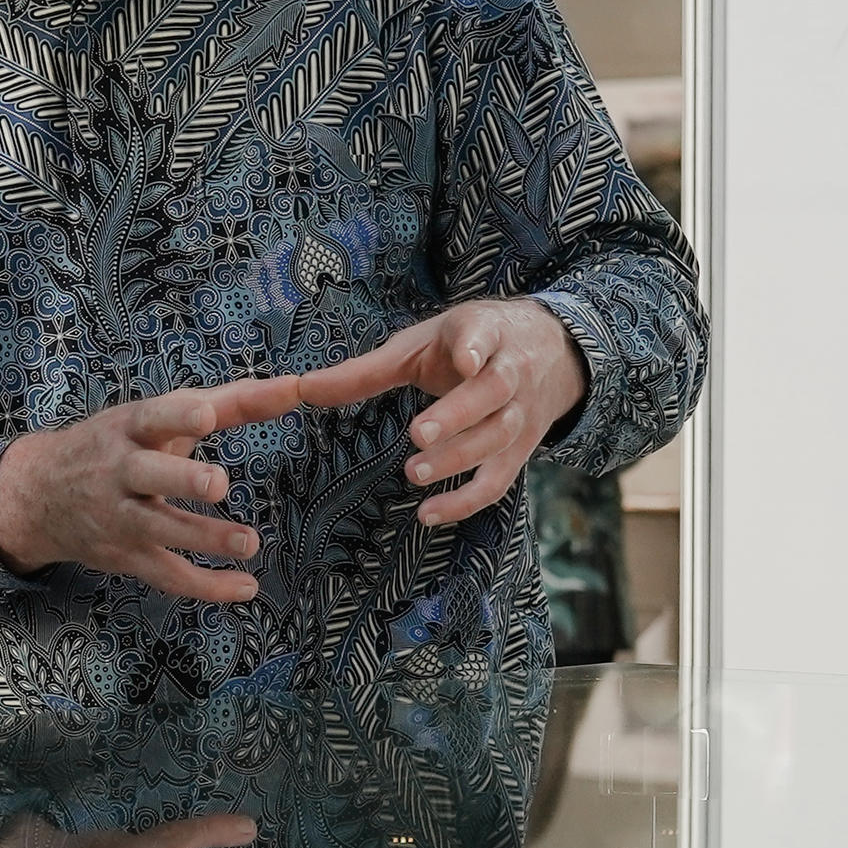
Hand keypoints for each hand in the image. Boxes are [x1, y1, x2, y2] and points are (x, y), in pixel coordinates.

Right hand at [0, 379, 307, 597]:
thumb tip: (292, 387)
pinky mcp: (127, 556)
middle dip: (182, 478)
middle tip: (218, 484)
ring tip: (249, 543)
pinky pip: (167, 575)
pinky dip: (207, 586)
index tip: (207, 414)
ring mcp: (121, 518)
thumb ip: (226, 402)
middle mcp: (120, 471)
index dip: (179, 416)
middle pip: (149, 475)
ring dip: (205, 538)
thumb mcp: (157, 417)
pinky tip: (246, 587)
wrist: (38, 495)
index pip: (154, 416)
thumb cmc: (117, 446)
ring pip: (161, 530)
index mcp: (130, 428)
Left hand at [287, 298, 587, 529]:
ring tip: (414, 472)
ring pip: (498, 437)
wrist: (546, 352)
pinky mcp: (519, 452)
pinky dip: (466, 501)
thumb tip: (301, 388)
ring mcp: (520, 415)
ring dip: (458, 458)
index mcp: (484, 334)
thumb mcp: (420, 345)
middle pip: (492, 393)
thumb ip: (366, 371)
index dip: (474, 347)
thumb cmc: (466, 347)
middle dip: (458, 414)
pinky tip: (427, 513)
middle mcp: (510, 373)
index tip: (464, 359)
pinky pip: (498, 480)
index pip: (482, 336)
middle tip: (419, 434)